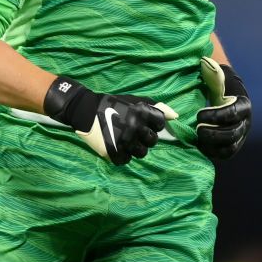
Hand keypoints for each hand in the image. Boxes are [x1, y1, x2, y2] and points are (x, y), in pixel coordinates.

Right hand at [43, 77, 177, 164]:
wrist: (85, 110)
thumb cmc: (114, 103)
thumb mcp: (135, 100)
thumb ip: (156, 107)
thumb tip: (176, 116)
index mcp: (141, 113)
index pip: (159, 124)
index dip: (153, 125)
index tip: (144, 123)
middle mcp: (135, 127)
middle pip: (152, 141)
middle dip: (145, 138)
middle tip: (134, 132)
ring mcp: (124, 141)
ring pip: (141, 153)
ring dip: (135, 148)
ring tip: (125, 140)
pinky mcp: (113, 152)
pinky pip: (126, 161)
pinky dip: (122, 155)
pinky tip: (116, 146)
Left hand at [196, 57, 251, 159]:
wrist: (226, 93)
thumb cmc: (218, 83)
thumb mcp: (217, 76)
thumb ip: (213, 71)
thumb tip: (204, 61)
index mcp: (243, 104)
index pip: (233, 113)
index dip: (216, 116)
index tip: (199, 115)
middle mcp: (246, 121)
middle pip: (233, 133)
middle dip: (213, 133)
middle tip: (197, 128)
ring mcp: (241, 135)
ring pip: (231, 146)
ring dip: (213, 144)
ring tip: (198, 137)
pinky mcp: (234, 144)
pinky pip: (226, 153)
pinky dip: (213, 152)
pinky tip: (200, 144)